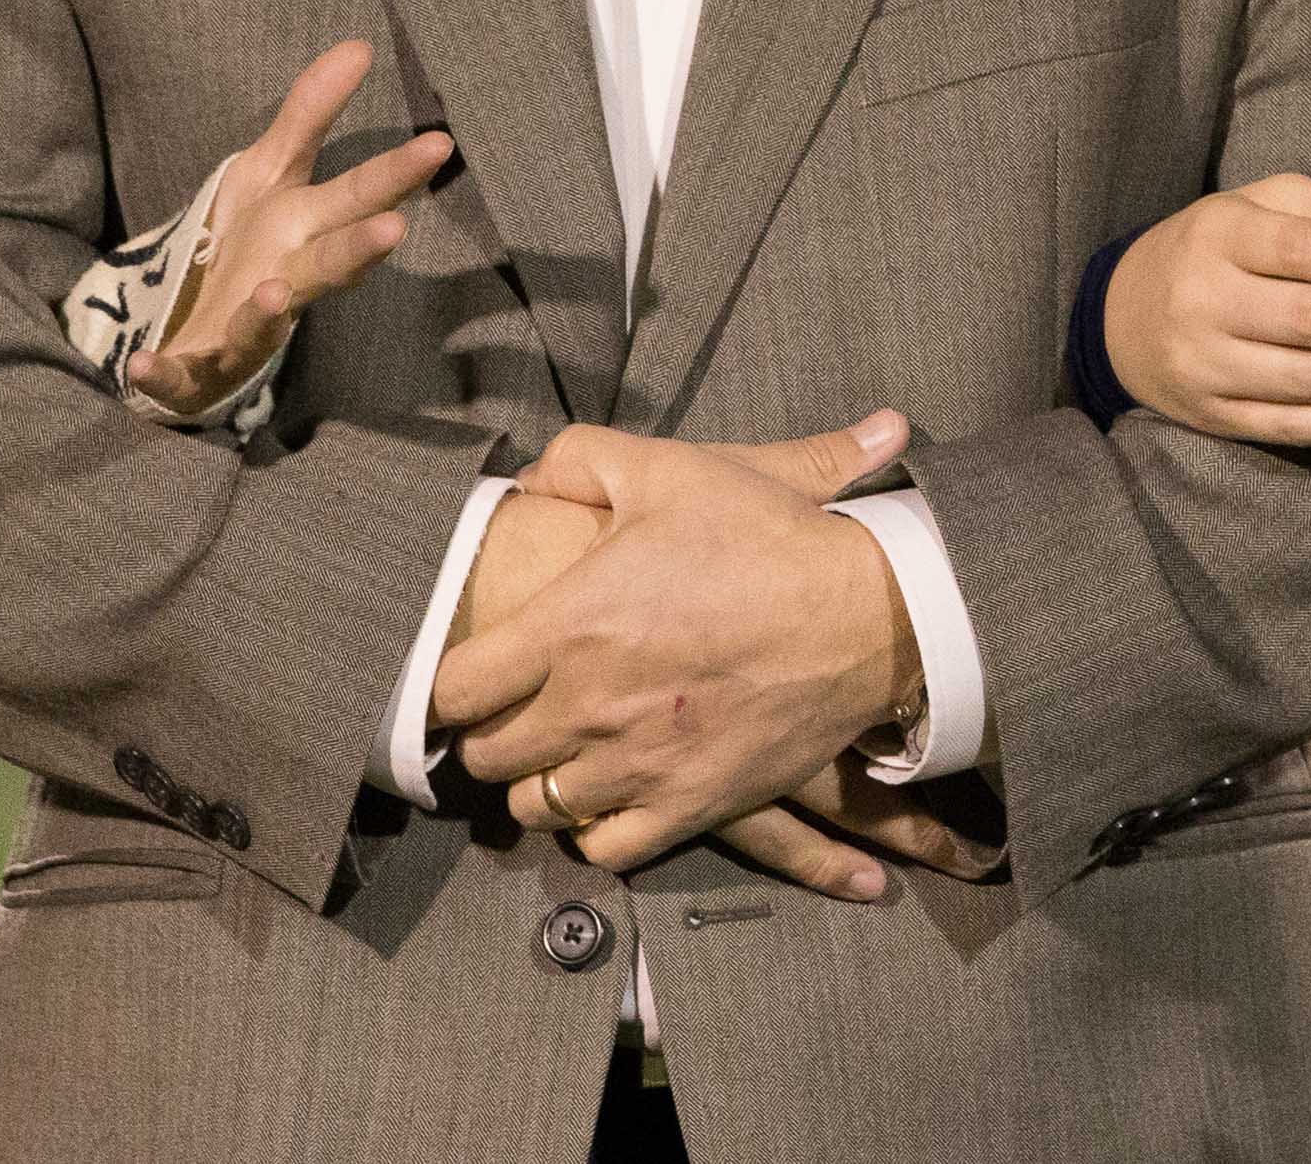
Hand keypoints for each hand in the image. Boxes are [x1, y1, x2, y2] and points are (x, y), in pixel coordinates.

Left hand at [128, 41, 448, 418]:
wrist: (198, 337)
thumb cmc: (248, 251)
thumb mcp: (268, 173)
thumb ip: (310, 113)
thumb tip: (361, 44)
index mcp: (306, 233)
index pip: (357, 197)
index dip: (396, 172)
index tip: (439, 144)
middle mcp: (288, 281)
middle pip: (328, 265)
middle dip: (359, 250)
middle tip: (394, 229)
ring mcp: (242, 330)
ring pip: (263, 325)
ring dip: (269, 313)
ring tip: (277, 292)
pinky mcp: (194, 369)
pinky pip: (179, 374)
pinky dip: (164, 372)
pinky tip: (143, 363)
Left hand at [434, 413, 917, 873]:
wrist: (864, 611)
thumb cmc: (762, 536)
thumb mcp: (666, 469)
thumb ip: (577, 461)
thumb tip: (526, 479)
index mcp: (569, 628)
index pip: (455, 688)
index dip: (446, 685)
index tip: (463, 678)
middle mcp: (589, 707)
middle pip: (489, 755)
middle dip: (488, 735)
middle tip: (506, 715)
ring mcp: (638, 765)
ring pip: (539, 807)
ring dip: (538, 782)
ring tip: (553, 755)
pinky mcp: (689, 805)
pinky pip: (606, 848)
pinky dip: (595, 830)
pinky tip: (602, 798)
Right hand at [1101, 174, 1310, 447]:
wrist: (1120, 315)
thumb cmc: (1213, 248)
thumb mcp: (1260, 206)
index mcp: (1217, 236)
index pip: (1301, 251)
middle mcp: (1203, 302)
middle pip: (1310, 320)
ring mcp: (1204, 366)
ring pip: (1306, 379)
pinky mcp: (1212, 416)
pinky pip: (1290, 428)